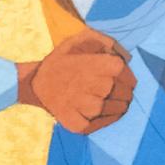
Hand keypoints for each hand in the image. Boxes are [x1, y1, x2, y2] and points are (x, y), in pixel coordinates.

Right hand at [18, 30, 135, 133]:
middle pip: (126, 95)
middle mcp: (100, 88)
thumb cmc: (61, 60)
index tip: (119, 78)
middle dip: (123, 93)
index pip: (130, 78)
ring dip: (116, 106)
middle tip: (114, 91)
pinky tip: (99, 112)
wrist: (35, 83)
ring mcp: (89, 109)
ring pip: (117, 111)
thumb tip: (125, 57)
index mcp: (103, 67)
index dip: (127, 78)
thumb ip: (107, 43)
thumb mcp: (81, 39)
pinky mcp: (79, 124)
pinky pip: (101, 124)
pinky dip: (104, 120)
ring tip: (106, 101)